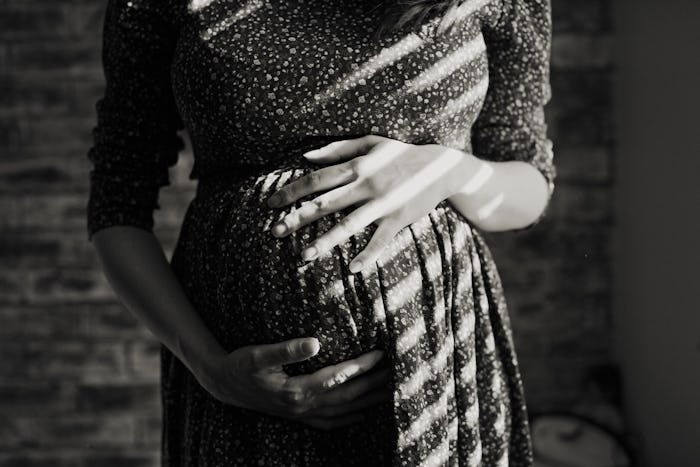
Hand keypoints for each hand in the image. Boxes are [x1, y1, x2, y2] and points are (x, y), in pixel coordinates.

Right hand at [195, 337, 391, 429]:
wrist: (223, 385)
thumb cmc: (241, 365)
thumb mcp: (258, 355)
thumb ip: (287, 349)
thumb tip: (315, 341)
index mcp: (297, 390)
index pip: (338, 377)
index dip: (362, 365)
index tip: (381, 352)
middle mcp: (303, 406)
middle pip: (348, 396)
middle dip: (374, 384)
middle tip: (397, 371)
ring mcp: (302, 414)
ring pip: (344, 411)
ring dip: (369, 401)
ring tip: (391, 391)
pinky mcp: (299, 416)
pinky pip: (330, 422)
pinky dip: (349, 419)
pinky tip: (362, 414)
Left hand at [266, 135, 474, 272]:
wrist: (441, 167)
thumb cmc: (401, 154)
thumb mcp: (371, 143)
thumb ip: (338, 149)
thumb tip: (306, 156)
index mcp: (356, 166)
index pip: (316, 179)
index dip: (291, 191)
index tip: (270, 203)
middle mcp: (366, 185)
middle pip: (325, 203)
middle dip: (298, 217)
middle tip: (274, 231)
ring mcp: (382, 203)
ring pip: (348, 224)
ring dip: (326, 241)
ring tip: (305, 256)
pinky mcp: (399, 219)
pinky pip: (380, 240)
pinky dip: (368, 254)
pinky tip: (352, 269)